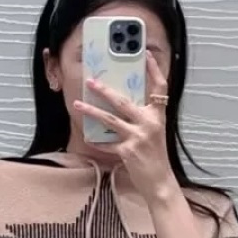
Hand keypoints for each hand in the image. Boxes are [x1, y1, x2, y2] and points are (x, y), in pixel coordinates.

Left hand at [75, 50, 173, 200]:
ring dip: (91, 111)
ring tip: (78, 104)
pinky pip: (107, 143)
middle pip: (124, 101)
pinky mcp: (127, 151)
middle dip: (104, 90)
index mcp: (158, 116)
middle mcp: (149, 123)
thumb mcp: (154, 133)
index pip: (159, 88)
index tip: (146, 55)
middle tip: (91, 82)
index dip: (153, 70)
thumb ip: (142, 118)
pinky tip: (88, 137)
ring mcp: (138, 137)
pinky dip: (97, 141)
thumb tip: (123, 105)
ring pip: (110, 119)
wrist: (160, 181)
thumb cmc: (156, 157)